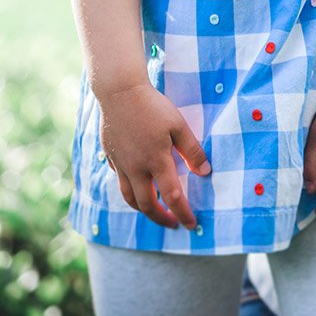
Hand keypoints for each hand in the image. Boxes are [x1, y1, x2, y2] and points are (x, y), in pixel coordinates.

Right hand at [94, 79, 210, 229]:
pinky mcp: (111, 156)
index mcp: (156, 160)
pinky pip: (121, 180)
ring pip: (129, 197)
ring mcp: (121, 163)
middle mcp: (136, 167)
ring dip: (144, 209)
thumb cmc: (152, 105)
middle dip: (161, 218)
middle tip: (173, 223)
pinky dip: (131, 189)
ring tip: (155, 210)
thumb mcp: (178, 124)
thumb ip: (192, 150)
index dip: (183, 213)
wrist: (119, 91)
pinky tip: (139, 184)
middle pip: (147, 205)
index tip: (191, 224)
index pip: (172, 196)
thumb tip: (205, 172)